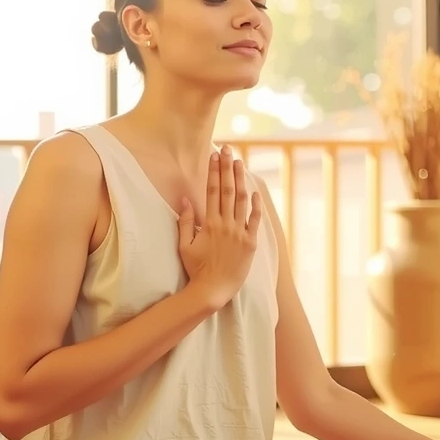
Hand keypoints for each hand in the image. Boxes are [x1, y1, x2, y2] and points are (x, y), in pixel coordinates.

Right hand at [178, 145, 261, 308]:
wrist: (213, 290)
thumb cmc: (196, 268)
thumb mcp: (184, 245)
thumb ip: (185, 221)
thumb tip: (185, 199)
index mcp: (210, 223)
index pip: (212, 190)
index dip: (214, 171)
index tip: (214, 155)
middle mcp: (226, 224)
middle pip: (228, 190)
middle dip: (227, 168)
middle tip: (227, 150)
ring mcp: (240, 233)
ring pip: (242, 201)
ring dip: (240, 180)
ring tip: (239, 163)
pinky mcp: (251, 243)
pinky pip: (255, 220)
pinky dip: (255, 205)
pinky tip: (254, 192)